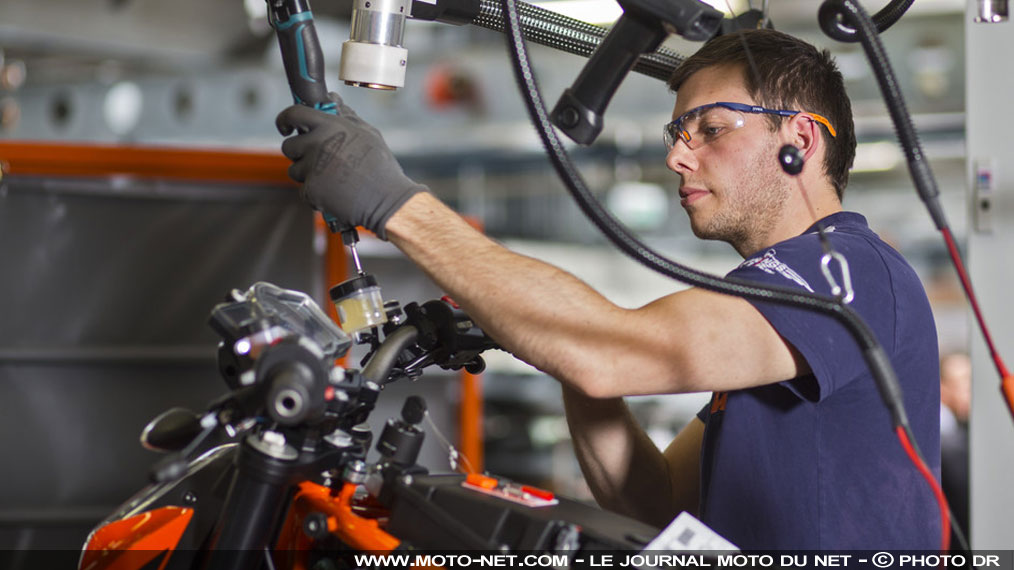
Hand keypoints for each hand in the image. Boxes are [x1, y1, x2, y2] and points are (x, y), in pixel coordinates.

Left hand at [275, 94, 424, 239]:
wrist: (387, 200)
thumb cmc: (381, 167)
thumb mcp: (369, 134)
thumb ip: (346, 116)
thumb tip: (333, 99)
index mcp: (331, 126)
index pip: (294, 113)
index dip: (285, 119)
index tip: (285, 127)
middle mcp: (318, 143)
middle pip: (289, 146)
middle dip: (299, 154)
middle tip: (318, 161)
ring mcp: (313, 167)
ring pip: (295, 171)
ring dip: (307, 175)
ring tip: (333, 180)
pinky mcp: (312, 190)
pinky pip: (304, 191)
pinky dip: (316, 195)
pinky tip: (335, 194)